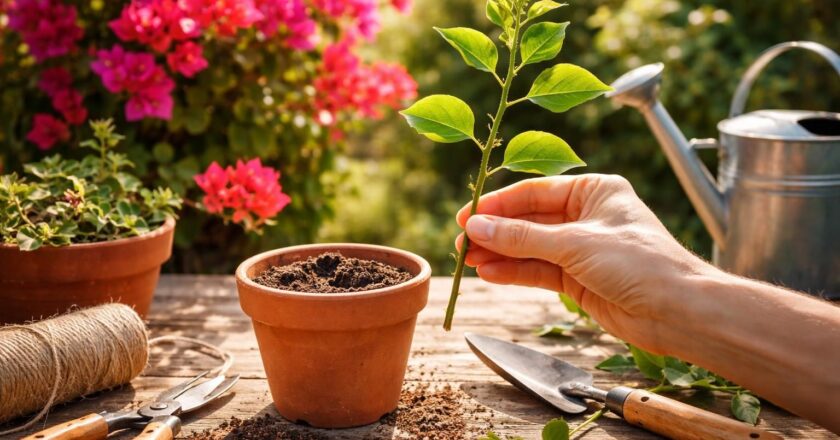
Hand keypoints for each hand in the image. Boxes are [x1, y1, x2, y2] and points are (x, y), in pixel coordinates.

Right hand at [456, 174, 715, 353]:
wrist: (677, 311)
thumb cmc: (639, 263)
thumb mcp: (574, 243)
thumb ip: (522, 237)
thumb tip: (477, 227)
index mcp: (594, 191)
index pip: (534, 192)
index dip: (498, 204)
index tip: (467, 215)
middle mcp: (586, 216)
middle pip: (529, 221)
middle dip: (495, 232)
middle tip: (461, 242)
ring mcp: (581, 249)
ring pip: (530, 248)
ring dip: (500, 254)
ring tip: (467, 260)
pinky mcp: (579, 279)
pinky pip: (539, 271)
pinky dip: (515, 272)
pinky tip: (489, 273)